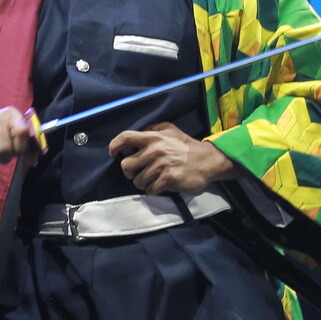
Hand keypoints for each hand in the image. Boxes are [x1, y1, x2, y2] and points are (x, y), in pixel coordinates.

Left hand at [109, 121, 241, 195]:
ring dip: (143, 182)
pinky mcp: (168, 180)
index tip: (113, 153)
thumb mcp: (170, 130)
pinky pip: (150, 189)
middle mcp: (155, 151)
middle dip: (129, 172)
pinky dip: (153, 189)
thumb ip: (153, 130)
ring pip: (137, 181)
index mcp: (153, 137)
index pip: (125, 138)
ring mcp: (161, 166)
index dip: (114, 146)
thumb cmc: (187, 145)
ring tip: (153, 178)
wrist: (208, 161)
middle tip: (137, 172)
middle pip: (126, 165)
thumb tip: (137, 134)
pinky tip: (160, 185)